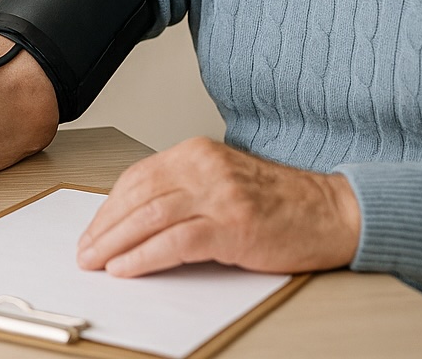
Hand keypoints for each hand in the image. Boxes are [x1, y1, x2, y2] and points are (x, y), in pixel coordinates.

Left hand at [77, 138, 360, 276]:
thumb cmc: (281, 203)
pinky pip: (175, 242)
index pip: (137, 178)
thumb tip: (134, 218)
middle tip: (85, 251)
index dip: (108, 207)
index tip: (93, 229)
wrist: (335, 212)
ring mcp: (219, 195)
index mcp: (197, 152)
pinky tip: (127, 268)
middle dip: (105, 228)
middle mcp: (204, 167)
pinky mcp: (233, 225)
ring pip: (149, 218)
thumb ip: (184, 190)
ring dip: (116, 244)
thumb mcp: (224, 181)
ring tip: (97, 262)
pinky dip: (145, 257)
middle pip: (137, 197)